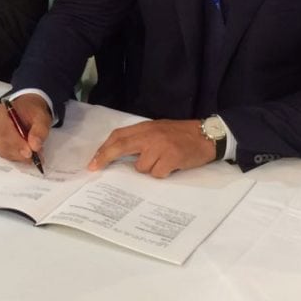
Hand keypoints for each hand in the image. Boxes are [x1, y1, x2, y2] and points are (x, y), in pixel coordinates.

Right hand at [0, 94, 51, 163]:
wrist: (28, 110)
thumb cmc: (32, 112)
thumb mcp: (41, 117)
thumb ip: (39, 130)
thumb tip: (35, 146)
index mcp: (2, 111)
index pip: (5, 130)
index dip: (17, 144)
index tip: (30, 152)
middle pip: (2, 143)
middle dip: (19, 152)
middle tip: (34, 156)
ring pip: (2, 150)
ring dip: (18, 156)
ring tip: (33, 154)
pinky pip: (3, 153)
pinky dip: (15, 156)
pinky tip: (25, 154)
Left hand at [89, 119, 214, 178]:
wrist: (207, 135)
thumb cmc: (182, 135)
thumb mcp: (159, 131)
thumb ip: (142, 139)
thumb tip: (121, 155)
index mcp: (146, 127)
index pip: (118, 136)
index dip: (104, 149)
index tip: (93, 162)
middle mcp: (150, 135)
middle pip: (121, 146)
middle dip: (105, 157)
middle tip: (94, 168)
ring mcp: (160, 146)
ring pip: (141, 167)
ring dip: (149, 169)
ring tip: (163, 163)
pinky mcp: (171, 157)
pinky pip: (157, 173)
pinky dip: (162, 174)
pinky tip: (172, 167)